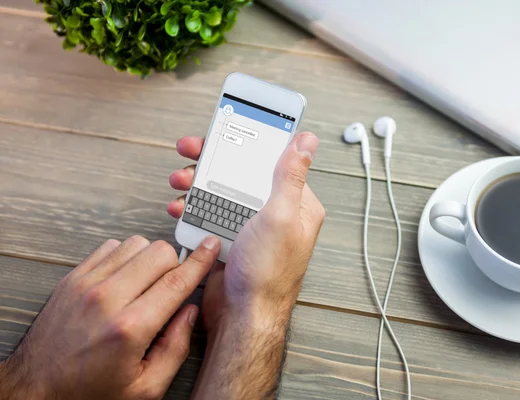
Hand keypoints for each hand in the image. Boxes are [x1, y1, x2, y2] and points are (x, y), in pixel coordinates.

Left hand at [0, 235, 220, 399]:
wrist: (36, 389)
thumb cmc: (89, 391)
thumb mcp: (145, 388)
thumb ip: (176, 348)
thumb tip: (189, 312)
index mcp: (130, 328)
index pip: (177, 281)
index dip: (200, 261)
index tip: (211, 247)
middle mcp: (107, 299)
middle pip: (159, 253)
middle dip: (175, 264)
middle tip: (172, 285)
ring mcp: (86, 285)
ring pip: (136, 243)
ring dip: (149, 258)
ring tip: (146, 283)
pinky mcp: (72, 278)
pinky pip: (110, 246)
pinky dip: (125, 256)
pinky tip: (125, 278)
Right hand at [168, 132, 324, 330]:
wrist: (243, 317)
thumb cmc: (268, 273)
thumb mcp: (281, 216)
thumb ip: (290, 176)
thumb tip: (306, 142)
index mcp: (297, 204)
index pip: (273, 161)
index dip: (248, 143)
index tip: (224, 130)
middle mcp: (275, 212)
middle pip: (242, 172)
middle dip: (213, 160)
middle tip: (189, 151)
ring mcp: (251, 226)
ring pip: (222, 191)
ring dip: (197, 182)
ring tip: (179, 181)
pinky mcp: (231, 239)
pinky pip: (211, 213)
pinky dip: (193, 207)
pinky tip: (180, 207)